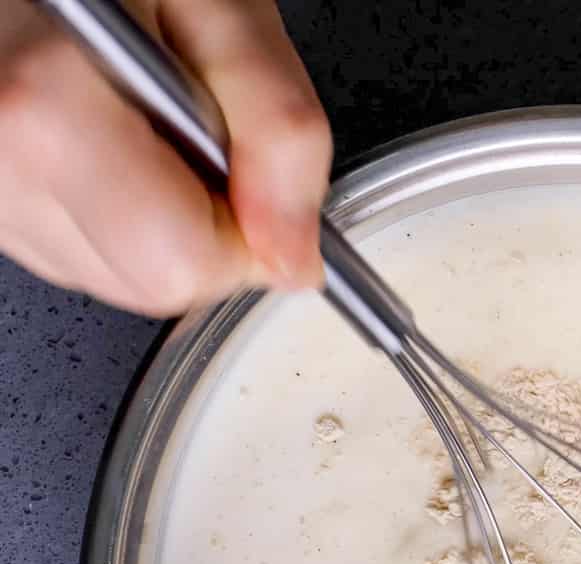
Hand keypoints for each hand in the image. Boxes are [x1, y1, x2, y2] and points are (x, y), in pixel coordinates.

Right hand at [0, 0, 330, 314]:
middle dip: (207, 230)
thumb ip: (278, 130)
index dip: (246, 230)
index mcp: (49, 113)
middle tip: (195, 132)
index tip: (247, 168)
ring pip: (116, 277)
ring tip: (139, 118)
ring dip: (161, 223)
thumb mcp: (219, 5)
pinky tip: (107, 137)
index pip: (187, 266)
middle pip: (153, 284)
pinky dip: (115, 214)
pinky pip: (76, 251)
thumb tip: (296, 255)